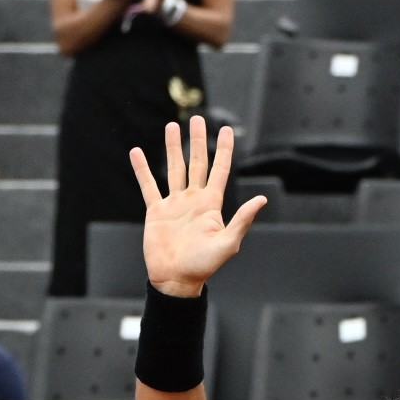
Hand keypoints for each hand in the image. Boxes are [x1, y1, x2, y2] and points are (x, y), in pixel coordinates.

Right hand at [131, 116, 266, 296]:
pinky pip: (149, 186)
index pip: (219, 169)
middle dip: (197, 140)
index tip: (226, 130)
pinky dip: (142, 170)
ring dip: (173, 148)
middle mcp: (193, 199)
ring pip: (174, 169)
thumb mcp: (228, 243)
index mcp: (212, 204)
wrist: (176, 280)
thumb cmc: (203, 266)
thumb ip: (243, 220)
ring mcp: (174, 204)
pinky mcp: (156, 212)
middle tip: (197, 119)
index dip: (224, 149)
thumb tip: (261, 199)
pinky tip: (137, 153)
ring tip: (171, 127)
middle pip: (197, 162)